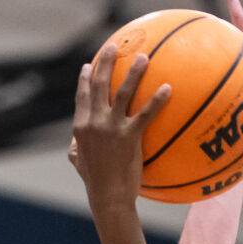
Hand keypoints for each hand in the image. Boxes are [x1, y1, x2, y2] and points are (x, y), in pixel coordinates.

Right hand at [70, 45, 169, 213]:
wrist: (108, 196)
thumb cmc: (96, 184)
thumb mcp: (79, 163)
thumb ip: (75, 149)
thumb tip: (74, 145)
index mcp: (80, 126)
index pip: (82, 96)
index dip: (85, 79)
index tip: (89, 65)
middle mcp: (94, 121)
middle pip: (99, 85)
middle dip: (105, 62)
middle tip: (113, 46)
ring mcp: (111, 127)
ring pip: (122, 92)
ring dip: (133, 72)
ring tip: (144, 58)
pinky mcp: (129, 136)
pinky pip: (145, 113)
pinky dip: (156, 99)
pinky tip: (167, 88)